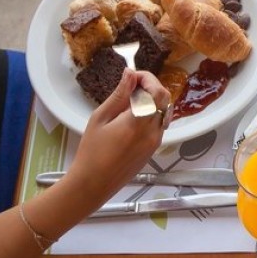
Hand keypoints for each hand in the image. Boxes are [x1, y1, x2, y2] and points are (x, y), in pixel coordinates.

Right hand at [63, 69, 169, 201]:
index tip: (132, 75)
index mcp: (138, 122)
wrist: (93, 184)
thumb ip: (119, 94)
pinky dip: (152, 113)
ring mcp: (156, 141)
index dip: (148, 78)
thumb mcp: (101, 118)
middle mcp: (153, 131)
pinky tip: (133, 116)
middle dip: (152, 86)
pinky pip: (160, 124)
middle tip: (132, 85)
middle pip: (165, 99)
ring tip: (130, 100)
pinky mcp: (154, 148)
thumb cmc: (91, 151)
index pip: (156, 91)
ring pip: (164, 111)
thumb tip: (130, 73)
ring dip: (153, 100)